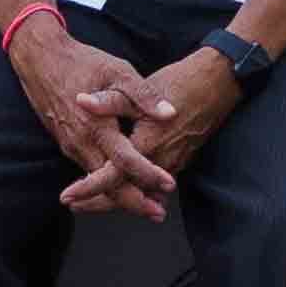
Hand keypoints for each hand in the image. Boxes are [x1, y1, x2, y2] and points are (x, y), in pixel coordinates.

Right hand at [9, 15, 183, 218]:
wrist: (40, 59)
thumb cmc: (82, 62)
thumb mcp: (117, 70)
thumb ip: (143, 95)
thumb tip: (170, 113)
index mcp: (97, 126)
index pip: (126, 161)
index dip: (148, 175)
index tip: (171, 184)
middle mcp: (81, 142)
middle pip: (109, 185)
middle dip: (134, 202)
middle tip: (159, 213)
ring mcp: (71, 145)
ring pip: (97, 181)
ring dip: (120, 196)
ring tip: (146, 205)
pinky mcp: (66, 143)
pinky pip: (88, 170)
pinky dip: (105, 183)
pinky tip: (119, 184)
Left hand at [61, 42, 237, 211]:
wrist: (218, 83)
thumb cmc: (179, 82)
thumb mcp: (140, 87)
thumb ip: (110, 100)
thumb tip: (81, 101)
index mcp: (146, 143)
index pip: (112, 176)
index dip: (87, 189)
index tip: (67, 197)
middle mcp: (160, 160)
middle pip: (125, 193)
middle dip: (98, 203)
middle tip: (73, 204)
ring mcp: (173, 162)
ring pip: (140, 191)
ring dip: (116, 197)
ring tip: (90, 200)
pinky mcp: (181, 159)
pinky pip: (154, 183)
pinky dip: (136, 188)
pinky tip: (124, 185)